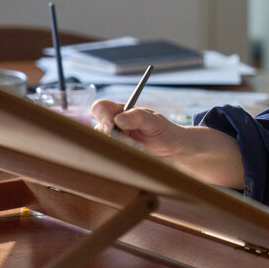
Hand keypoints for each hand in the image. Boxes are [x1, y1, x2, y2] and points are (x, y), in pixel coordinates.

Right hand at [91, 100, 243, 188]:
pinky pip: (107, 159)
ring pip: (100, 145)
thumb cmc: (164, 132)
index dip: (102, 115)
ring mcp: (112, 143)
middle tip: (121, 142)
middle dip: (107, 136)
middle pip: (95, 129)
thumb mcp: (155, 121)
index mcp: (119, 112)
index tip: (111, 125)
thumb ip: (138, 117)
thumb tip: (119, 119)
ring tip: (136, 149)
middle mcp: (111, 127)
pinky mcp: (115, 157)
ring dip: (116, 148)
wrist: (173, 151)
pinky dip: (118, 159)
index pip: (100, 108)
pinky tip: (132, 157)